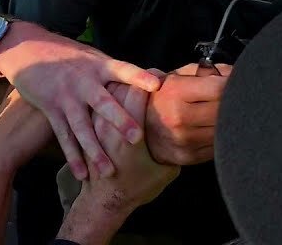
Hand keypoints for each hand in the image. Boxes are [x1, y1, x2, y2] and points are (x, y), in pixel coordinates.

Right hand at [0, 21, 161, 180]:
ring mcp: (66, 97)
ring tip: (108, 170)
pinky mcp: (51, 109)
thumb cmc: (68, 53)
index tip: (156, 85)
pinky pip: (63, 136)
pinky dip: (72, 156)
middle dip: (119, 120)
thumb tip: (148, 79)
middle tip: (136, 138)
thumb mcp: (91, 55)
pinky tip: (82, 174)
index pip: (122, 70)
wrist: (28, 48)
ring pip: (81, 126)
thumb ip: (114, 71)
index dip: (138, 77)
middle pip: (102, 103)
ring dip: (94, 150)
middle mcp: (83, 81)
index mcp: (98, 65)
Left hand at [88, 83, 180, 205]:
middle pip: (122, 85)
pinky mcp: (89, 127)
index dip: (152, 80)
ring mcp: (96, 126)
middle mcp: (109, 126)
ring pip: (108, 91)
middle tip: (152, 81)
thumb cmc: (136, 187)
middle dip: (138, 79)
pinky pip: (100, 101)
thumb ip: (175, 146)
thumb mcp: (165, 171)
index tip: (163, 80)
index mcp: (129, 135)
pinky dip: (113, 95)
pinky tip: (124, 98)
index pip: (138, 92)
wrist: (104, 202)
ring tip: (138, 86)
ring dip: (124, 84)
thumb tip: (191, 127)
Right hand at [145, 63, 231, 165]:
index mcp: (175, 92)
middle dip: (234, 102)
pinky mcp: (189, 157)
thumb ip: (205, 70)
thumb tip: (234, 74)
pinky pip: (217, 146)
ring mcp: (184, 140)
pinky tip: (214, 128)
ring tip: (224, 113)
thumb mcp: (177, 75)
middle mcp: (178, 118)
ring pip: (223, 130)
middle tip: (235, 98)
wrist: (140, 126)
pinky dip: (220, 136)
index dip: (231, 84)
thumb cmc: (164, 96)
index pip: (218, 89)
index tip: (235, 83)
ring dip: (229, 120)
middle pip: (223, 110)